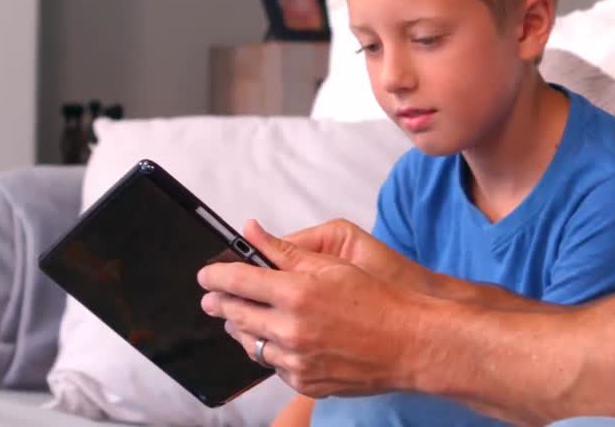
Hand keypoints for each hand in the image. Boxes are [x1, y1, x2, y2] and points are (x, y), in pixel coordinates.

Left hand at [198, 220, 433, 396]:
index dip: (215, 276)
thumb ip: (285, 251)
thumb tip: (252, 231)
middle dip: (219, 304)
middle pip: (236, 314)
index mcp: (296, 292)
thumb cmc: (377, 300)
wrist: (409, 344)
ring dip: (242, 329)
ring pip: (251, 344)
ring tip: (240, 318)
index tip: (205, 275)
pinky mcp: (304, 382)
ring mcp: (296, 360)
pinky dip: (271, 351)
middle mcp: (291, 329)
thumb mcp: (332, 265)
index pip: (238, 281)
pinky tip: (277, 340)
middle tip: (213, 298)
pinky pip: (274, 366)